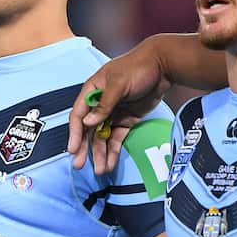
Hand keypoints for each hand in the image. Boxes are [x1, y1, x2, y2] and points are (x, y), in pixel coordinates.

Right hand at [67, 38, 171, 173]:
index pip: (79, 115)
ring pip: (102, 137)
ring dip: (100, 153)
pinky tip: (110, 163)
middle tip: (80, 165)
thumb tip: (88, 123)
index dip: (75, 133)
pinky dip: (113, 151)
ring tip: (100, 170)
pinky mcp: (126, 120)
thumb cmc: (137, 68)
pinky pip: (116, 138)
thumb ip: (103, 105)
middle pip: (88, 130)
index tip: (73, 149)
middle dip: (85, 148)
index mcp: (92, 91)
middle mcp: (99, 104)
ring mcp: (113, 113)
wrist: (163, 66)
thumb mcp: (118, 84)